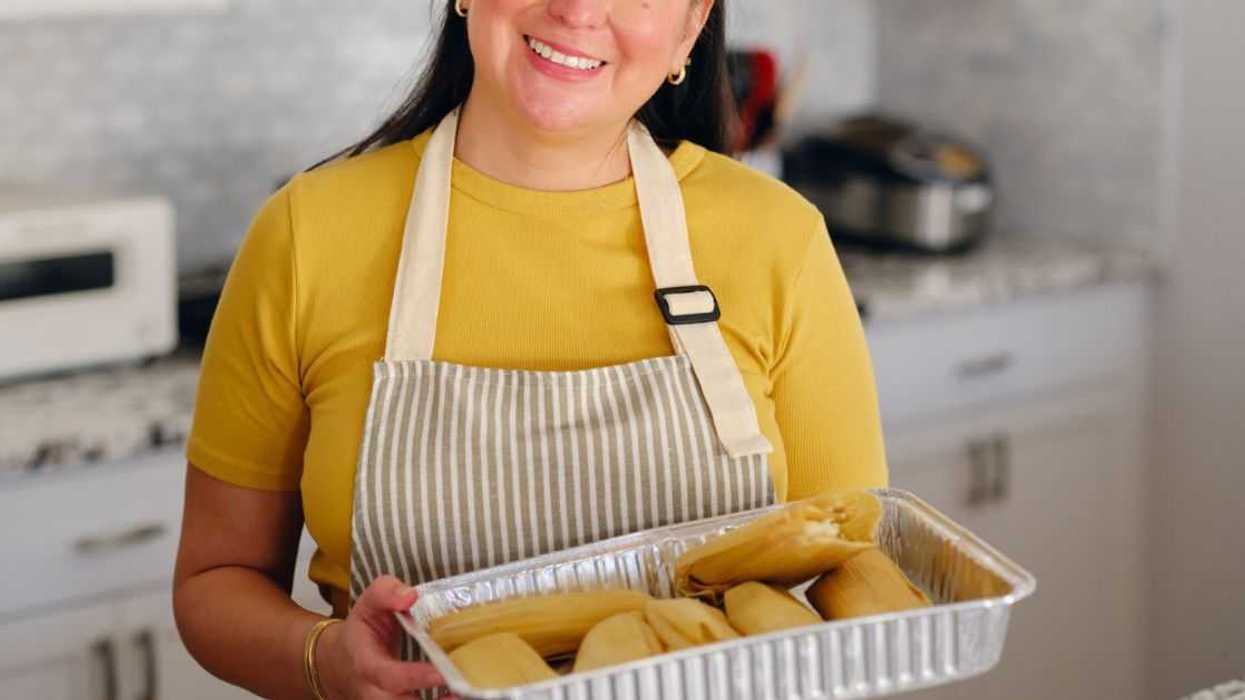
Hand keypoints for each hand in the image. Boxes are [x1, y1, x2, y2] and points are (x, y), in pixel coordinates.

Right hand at [316, 575, 447, 698]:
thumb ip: (386, 593)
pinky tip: (457, 696)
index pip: (389, 676)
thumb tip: (411, 596)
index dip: (415, 677)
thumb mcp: (368, 603)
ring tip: (462, 696)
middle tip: (460, 691)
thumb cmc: (362, 630)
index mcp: (367, 664)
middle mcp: (374, 692)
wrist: (342, 661)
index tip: (440, 672)